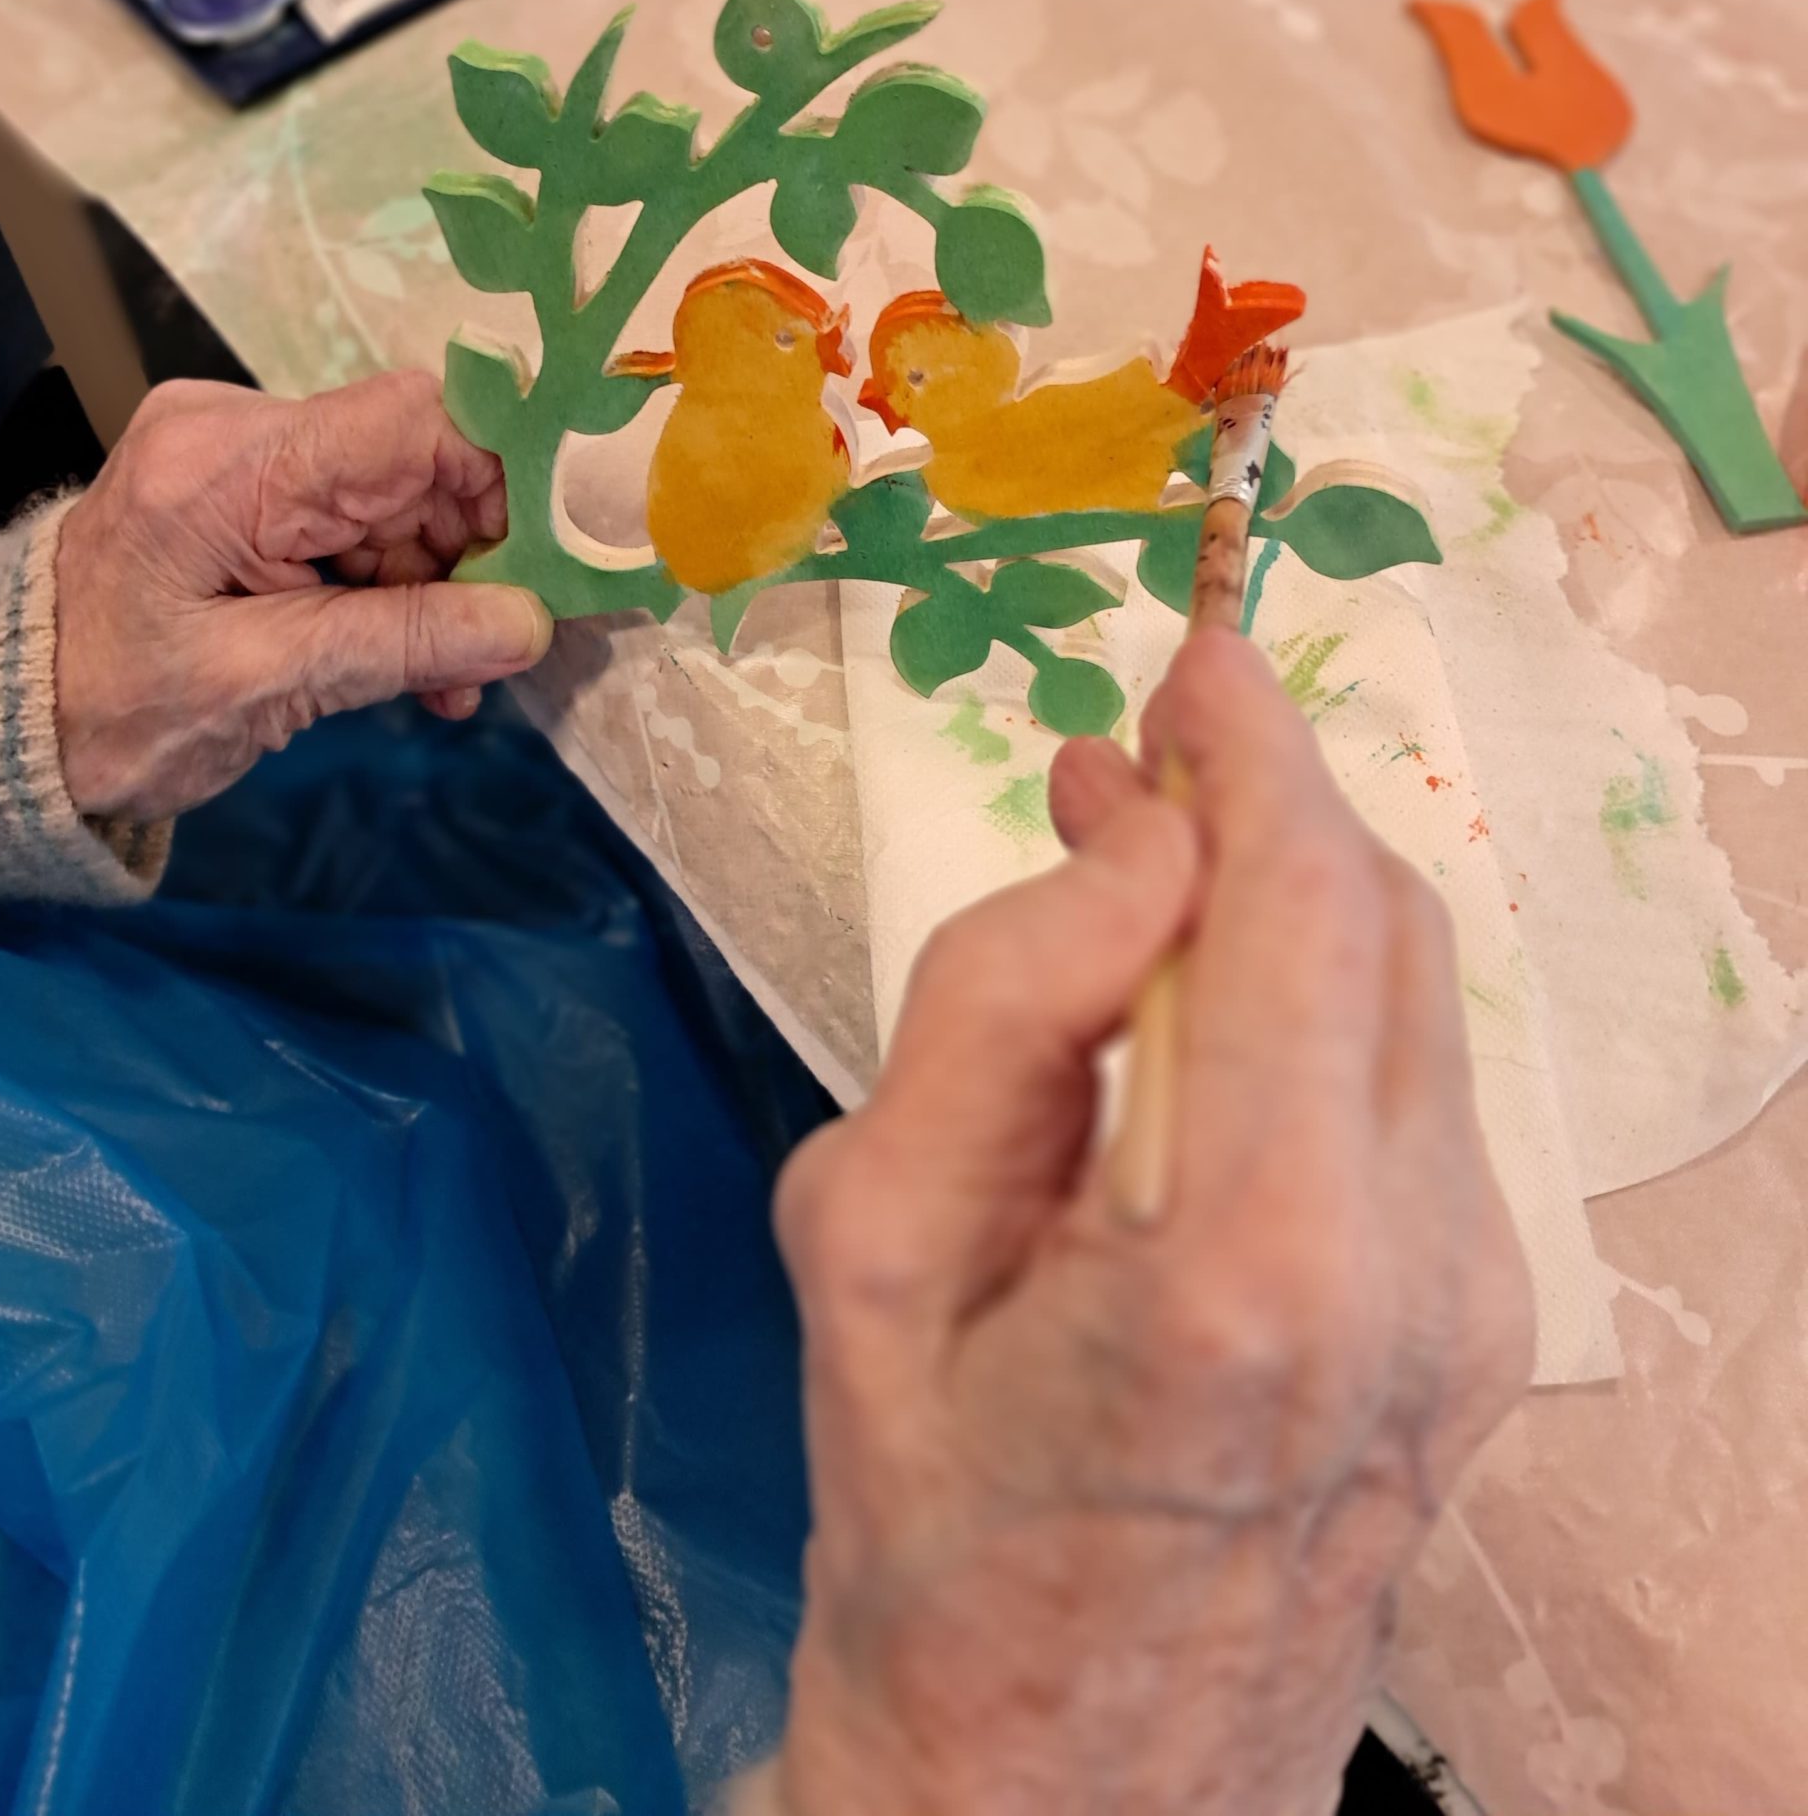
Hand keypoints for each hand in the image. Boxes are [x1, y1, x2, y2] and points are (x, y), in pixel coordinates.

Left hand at [54, 372, 548, 820]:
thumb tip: (530, 624)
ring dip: (444, 586)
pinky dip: (400, 589)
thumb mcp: (261, 688)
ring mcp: (247, 458)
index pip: (409, 418)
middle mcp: (240, 432)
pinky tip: (422, 664)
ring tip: (456, 682)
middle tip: (515, 639)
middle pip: (415, 457)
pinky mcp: (254, 492)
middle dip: (480, 549)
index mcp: (228, 463)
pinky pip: (362, 522)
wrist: (12, 724)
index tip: (559, 553)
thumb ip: (399, 645)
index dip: (506, 472)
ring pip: (401, 497)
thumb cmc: (111, 712)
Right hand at [771, 630, 1532, 1815]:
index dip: (1249, 745)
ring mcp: (1474, 1311)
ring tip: (1141, 877)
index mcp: (1248, 1264)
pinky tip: (1206, 1022)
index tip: (1185, 655)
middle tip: (1122, 758)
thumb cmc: (926, 1526)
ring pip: (1418, 993)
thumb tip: (1133, 838)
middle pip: (1382, 922)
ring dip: (1288, 895)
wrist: (1065, 1790)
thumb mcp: (873, 1244)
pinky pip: (1419, 1090)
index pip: (1296, 904)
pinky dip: (1321, 1003)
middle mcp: (1411, 1276)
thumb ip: (998, 1008)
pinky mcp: (1485, 1332)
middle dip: (1262, 801)